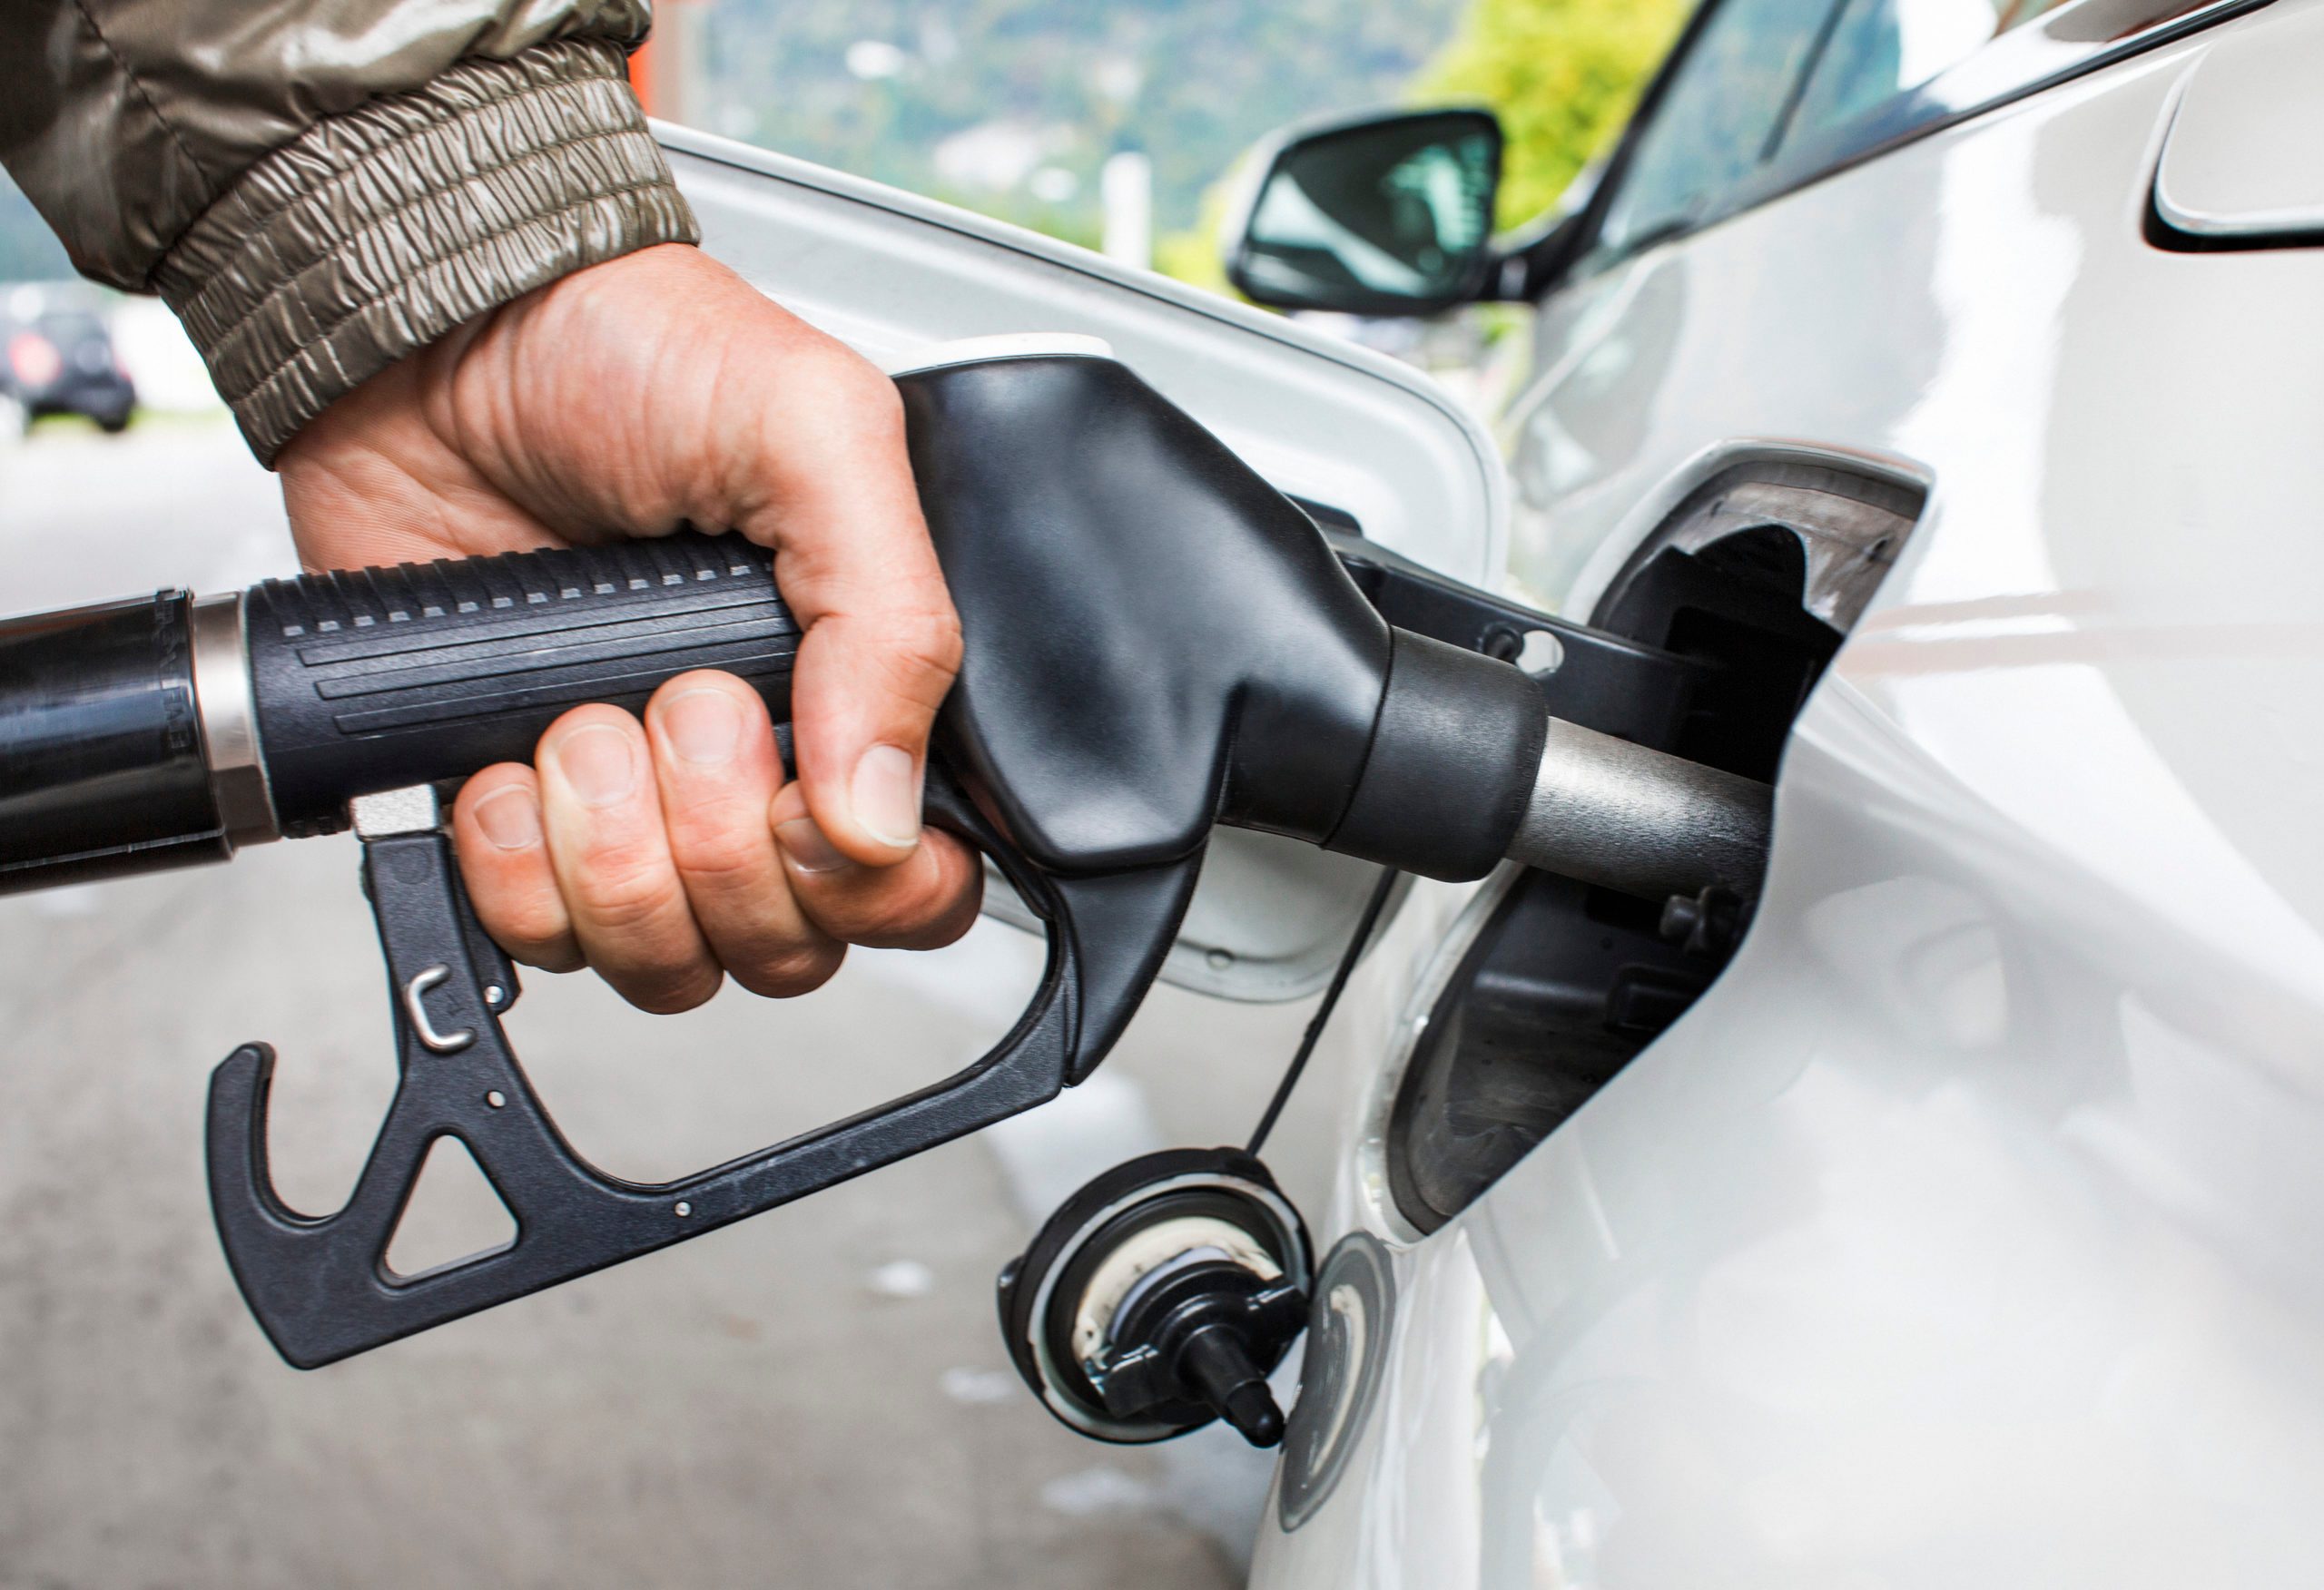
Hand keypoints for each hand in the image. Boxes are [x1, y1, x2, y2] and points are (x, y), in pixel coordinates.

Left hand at [276, 244, 980, 1010]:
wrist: (430, 335)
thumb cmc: (628, 353)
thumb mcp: (814, 433)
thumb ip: (891, 619)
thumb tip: (884, 816)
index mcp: (857, 692)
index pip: (915, 887)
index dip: (872, 890)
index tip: (809, 807)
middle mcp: (757, 772)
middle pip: (786, 947)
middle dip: (723, 842)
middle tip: (683, 702)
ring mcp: (634, 807)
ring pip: (663, 959)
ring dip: (616, 855)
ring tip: (584, 723)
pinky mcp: (515, 816)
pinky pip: (534, 936)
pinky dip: (513, 864)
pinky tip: (508, 760)